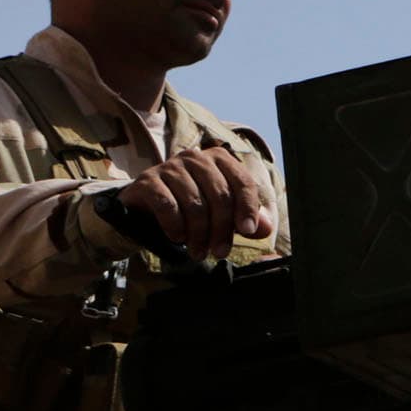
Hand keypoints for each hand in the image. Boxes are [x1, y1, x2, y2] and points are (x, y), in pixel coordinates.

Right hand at [118, 146, 272, 257]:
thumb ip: (245, 219)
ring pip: (195, 203)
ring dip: (199, 234)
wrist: (144, 208)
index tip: (248, 231)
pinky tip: (178, 237)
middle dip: (222, 229)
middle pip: (220, 195)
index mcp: (219, 159)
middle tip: (220, 252)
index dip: (248, 208)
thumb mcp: (221, 213)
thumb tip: (265, 228)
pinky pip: (168, 205)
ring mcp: (169, 166)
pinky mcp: (148, 180)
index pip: (242, 182)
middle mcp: (195, 157)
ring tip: (199, 252)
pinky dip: (175, 225)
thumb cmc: (190, 208)